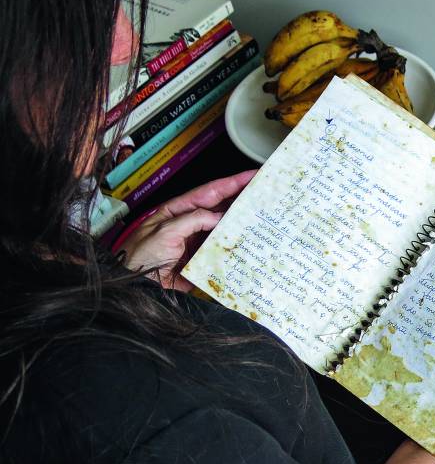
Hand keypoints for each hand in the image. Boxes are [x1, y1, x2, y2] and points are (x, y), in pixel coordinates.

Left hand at [120, 170, 256, 291]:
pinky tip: (253, 247)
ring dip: (245, 225)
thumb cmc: (141, 257)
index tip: (253, 175)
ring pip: (227, 230)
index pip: (211, 192)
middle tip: (268, 194)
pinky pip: (225, 253)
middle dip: (244, 201)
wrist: (137, 288)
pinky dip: (238, 250)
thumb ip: (193, 220)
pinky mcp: (204, 262)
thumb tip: (221, 217)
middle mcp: (193, 224)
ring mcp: (200, 243)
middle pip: (223, 209)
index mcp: (180, 210)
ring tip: (266, 218)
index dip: (233, 182)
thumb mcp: (164, 231)